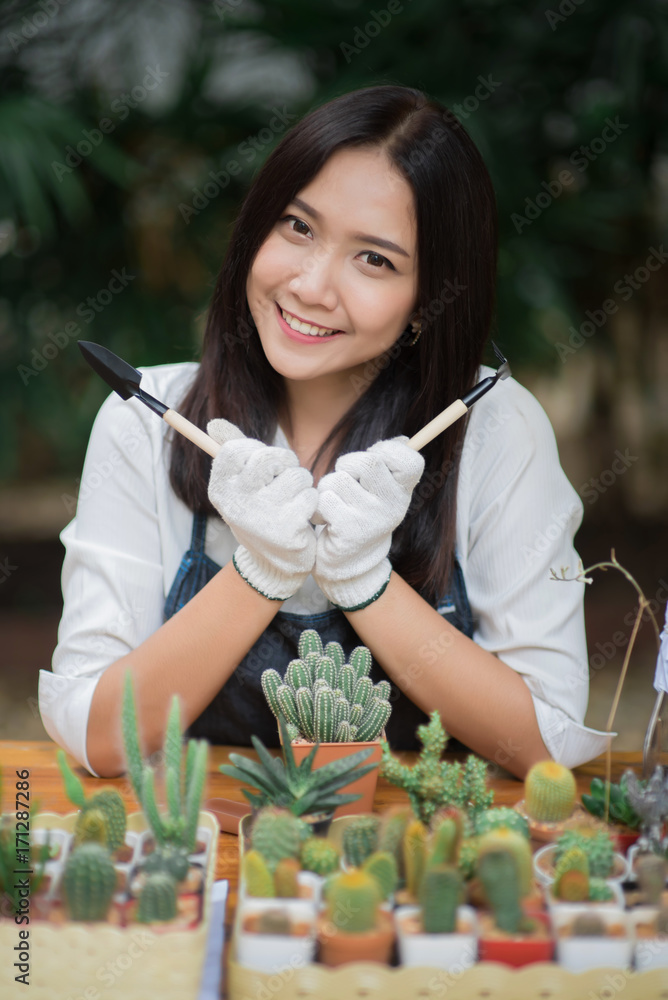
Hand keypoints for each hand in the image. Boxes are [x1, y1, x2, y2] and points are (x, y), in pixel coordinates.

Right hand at [206, 418, 317, 599]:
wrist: (274, 563)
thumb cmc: (259, 514)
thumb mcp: (241, 484)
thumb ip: (231, 451)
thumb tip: (214, 423)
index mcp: (220, 490)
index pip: (234, 449)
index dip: (256, 450)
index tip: (263, 465)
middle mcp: (237, 503)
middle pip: (269, 457)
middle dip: (285, 464)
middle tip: (284, 479)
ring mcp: (262, 516)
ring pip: (296, 474)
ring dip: (301, 485)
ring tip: (292, 501)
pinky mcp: (287, 529)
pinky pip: (310, 496)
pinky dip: (311, 503)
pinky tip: (302, 517)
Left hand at [313, 436, 424, 609]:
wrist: (350, 563)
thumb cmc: (361, 516)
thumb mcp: (380, 491)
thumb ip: (388, 465)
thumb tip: (404, 440)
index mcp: (403, 491)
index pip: (410, 459)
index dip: (388, 449)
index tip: (375, 457)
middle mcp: (393, 505)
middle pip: (369, 461)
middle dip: (348, 463)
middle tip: (347, 478)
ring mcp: (372, 519)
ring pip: (339, 479)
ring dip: (329, 487)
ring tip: (336, 503)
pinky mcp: (349, 531)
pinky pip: (325, 500)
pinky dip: (320, 507)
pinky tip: (328, 521)